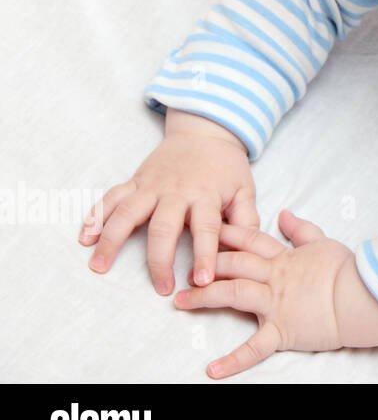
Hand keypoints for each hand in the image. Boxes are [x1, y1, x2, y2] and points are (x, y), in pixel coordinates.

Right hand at [79, 124, 257, 294]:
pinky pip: (111, 198)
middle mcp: (176, 191)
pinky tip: (85, 238)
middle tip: (161, 288)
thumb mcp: (245, 189)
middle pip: (163, 228)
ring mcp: (151, 185)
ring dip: (111, 240)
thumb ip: (246, 219)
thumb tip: (250, 250)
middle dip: (160, 261)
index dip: (204, 255)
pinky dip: (95, 216)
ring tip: (100, 266)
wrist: (205, 132)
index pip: (207, 229)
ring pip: (127, 213)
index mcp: (206, 195)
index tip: (202, 281)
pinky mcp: (135, 180)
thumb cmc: (226, 167)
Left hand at [174, 210, 352, 378]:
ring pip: (233, 294)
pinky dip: (234, 361)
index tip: (207, 229)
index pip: (250, 240)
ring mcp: (276, 304)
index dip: (227, 233)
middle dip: (204, 263)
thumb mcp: (323, 242)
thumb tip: (284, 213)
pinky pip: (255, 348)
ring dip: (203, 298)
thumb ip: (301, 229)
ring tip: (179, 302)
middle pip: (233, 264)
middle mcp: (274, 278)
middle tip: (182, 268)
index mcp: (284, 258)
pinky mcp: (283, 331)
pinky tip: (213, 370)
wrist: (364, 295)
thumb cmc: (348, 270)